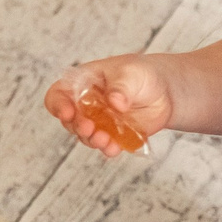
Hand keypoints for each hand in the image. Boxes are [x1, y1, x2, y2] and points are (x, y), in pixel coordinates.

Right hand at [43, 57, 172, 157]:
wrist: (164, 90)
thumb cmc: (140, 73)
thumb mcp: (131, 73)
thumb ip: (121, 86)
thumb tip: (115, 102)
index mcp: (82, 84)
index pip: (59, 95)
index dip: (58, 105)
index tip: (67, 113)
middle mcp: (85, 105)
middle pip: (70, 120)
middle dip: (78, 126)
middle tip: (89, 128)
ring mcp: (98, 123)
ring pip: (86, 136)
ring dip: (92, 140)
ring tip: (104, 140)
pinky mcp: (112, 136)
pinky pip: (105, 145)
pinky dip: (108, 148)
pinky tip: (114, 148)